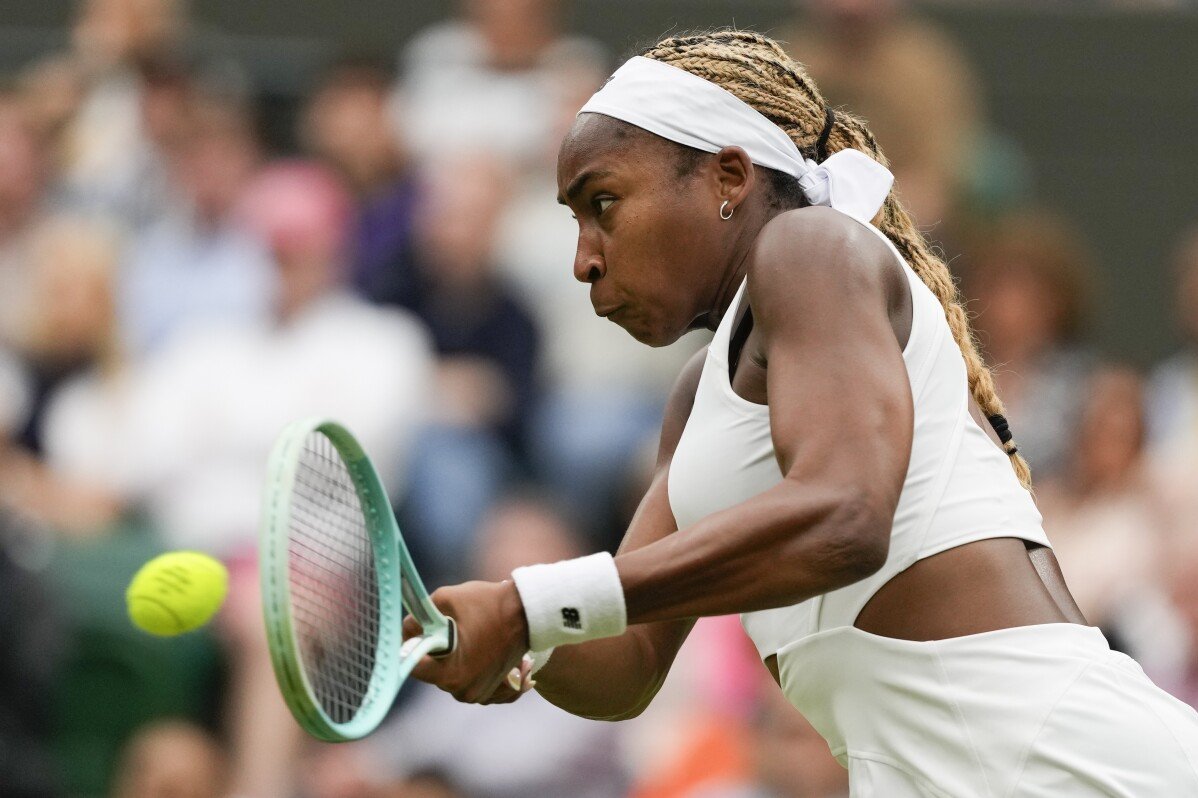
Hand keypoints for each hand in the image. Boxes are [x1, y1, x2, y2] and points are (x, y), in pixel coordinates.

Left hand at [404, 580, 530, 703]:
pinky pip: (472, 684)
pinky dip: (473, 668)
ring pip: (452, 677)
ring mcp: (480, 694)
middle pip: (434, 671)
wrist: (530, 612)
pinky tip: (483, 650)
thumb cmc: (488, 603)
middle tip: (449, 626)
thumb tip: (408, 627)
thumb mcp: (446, 598)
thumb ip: (420, 614)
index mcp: (449, 672)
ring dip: (455, 658)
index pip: (412, 666)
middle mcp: (463, 690)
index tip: (418, 630)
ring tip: (471, 635)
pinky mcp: (494, 692)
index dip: (411, 645)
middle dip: (436, 649)